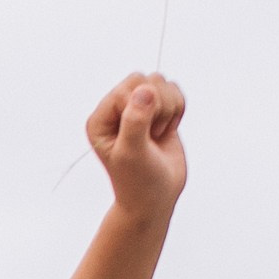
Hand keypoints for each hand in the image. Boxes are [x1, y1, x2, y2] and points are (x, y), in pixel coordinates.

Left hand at [85, 73, 186, 224]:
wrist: (155, 199)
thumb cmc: (138, 181)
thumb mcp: (132, 153)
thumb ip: (135, 121)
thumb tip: (145, 90)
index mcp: (100, 119)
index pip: (126, 89)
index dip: (143, 109)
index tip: (145, 136)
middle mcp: (116, 110)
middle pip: (144, 79)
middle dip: (157, 105)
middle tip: (152, 134)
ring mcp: (137, 108)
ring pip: (160, 82)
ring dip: (168, 108)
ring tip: (158, 134)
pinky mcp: (157, 110)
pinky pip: (173, 90)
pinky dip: (178, 108)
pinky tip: (168, 130)